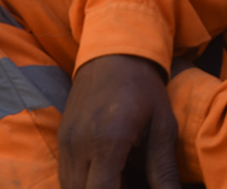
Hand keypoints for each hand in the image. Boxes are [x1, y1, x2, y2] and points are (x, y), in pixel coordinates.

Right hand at [58, 55, 180, 188]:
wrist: (114, 52)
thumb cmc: (144, 87)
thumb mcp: (163, 125)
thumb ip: (164, 170)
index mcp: (107, 139)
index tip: (135, 187)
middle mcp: (79, 143)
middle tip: (132, 180)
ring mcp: (66, 142)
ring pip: (71, 188)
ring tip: (123, 177)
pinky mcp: (62, 140)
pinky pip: (67, 176)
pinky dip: (85, 184)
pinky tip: (110, 174)